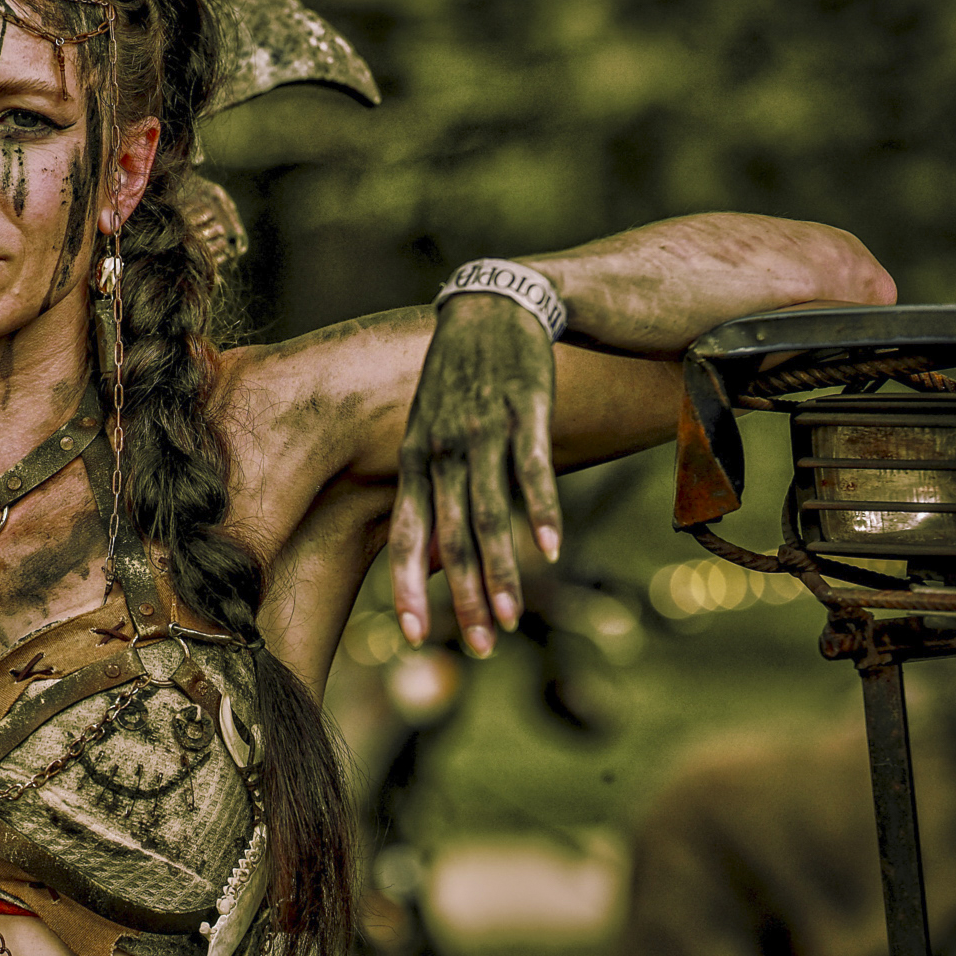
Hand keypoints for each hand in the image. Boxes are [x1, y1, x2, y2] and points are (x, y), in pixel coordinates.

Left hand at [389, 293, 561, 656]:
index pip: (403, 537)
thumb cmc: (457, 382)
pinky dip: (541, 512)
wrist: (490, 308)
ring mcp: (480, 434)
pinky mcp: (521, 413)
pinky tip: (552, 549)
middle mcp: (441, 454)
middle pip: (450, 538)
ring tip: (511, 617)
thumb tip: (429, 562)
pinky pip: (529, 471)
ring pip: (488, 514)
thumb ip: (430, 500)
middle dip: (463, 598)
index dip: (407, 587)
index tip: (415, 636)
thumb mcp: (428, 437)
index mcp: (414, 463)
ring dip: (500, 571)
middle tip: (482, 647)